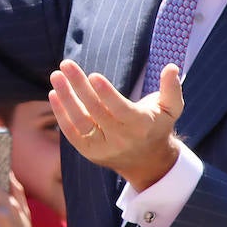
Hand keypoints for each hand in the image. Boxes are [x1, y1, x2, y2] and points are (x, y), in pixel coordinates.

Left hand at [49, 58, 182, 188]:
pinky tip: (54, 94)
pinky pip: (71, 132)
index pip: (120, 109)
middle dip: (79, 86)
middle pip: (95, 111)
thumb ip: (172, 89)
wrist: (147, 162)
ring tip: (56, 76)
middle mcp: (121, 138)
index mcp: (141, 125)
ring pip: (80, 122)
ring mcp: (102, 147)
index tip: (93, 75)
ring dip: (65, 98)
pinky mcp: (89, 151)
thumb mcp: (171, 109)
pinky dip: (61, 114)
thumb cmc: (156, 126)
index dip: (106, 93)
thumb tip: (171, 67)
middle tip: (66, 65)